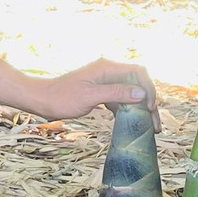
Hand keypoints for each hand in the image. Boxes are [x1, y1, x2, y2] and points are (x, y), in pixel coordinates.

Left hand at [31, 58, 158, 121]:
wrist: (42, 100)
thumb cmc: (62, 97)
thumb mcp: (90, 96)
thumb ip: (116, 93)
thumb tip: (141, 92)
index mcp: (107, 68)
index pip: (138, 72)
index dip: (148, 89)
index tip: (148, 108)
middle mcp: (109, 72)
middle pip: (138, 84)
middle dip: (149, 102)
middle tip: (155, 125)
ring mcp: (105, 82)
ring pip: (131, 93)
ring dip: (141, 110)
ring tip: (150, 129)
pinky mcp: (101, 92)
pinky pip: (121, 100)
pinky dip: (129, 111)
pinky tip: (134, 125)